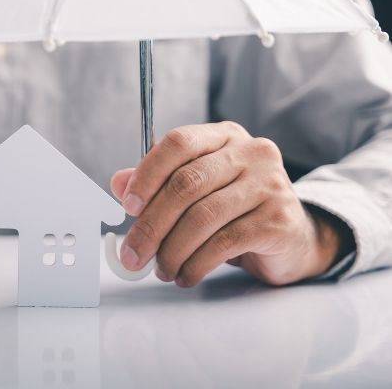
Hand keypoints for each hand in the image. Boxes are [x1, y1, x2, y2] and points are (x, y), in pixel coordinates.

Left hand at [111, 121, 349, 286]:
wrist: (293, 238)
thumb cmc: (236, 210)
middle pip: (186, 184)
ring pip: (203, 217)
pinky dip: (197, 263)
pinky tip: (186, 275)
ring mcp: (269, 183)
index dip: (147, 174)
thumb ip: (158, 183)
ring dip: (173, 250)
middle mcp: (250, 152)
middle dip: (151, 224)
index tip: (127, 206)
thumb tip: (118, 183)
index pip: (178, 143)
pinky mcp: (279, 218)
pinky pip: (225, 242)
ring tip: (162, 269)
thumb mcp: (196, 191)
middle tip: (133, 254)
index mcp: (224, 136)